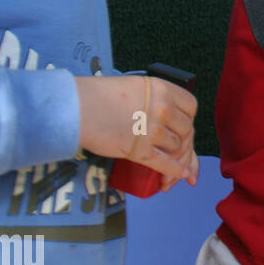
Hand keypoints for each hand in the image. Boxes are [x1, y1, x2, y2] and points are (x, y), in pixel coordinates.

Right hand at [75, 76, 197, 184]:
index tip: (183, 128)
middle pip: (186, 129)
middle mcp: (162, 107)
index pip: (191, 106)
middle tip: (180, 155)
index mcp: (161, 88)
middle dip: (185, 144)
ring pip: (177, 147)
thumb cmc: (95, 96)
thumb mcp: (132, 88)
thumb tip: (164, 117)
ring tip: (172, 169)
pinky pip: (165, 163)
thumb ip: (152, 99)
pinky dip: (174, 171)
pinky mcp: (140, 149)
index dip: (188, 119)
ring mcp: (152, 129)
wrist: (72, 108)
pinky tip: (178, 177)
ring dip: (177, 161)